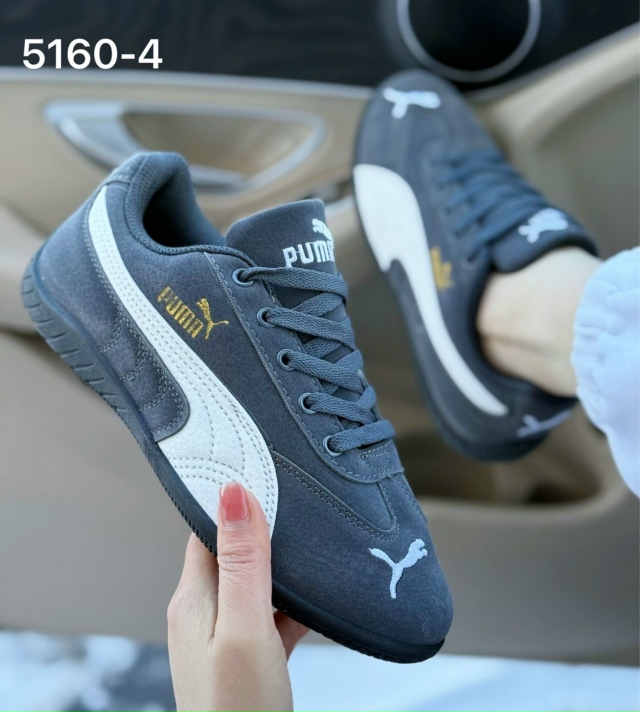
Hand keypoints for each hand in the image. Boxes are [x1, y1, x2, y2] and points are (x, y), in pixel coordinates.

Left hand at [168, 482, 307, 711]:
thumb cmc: (238, 709)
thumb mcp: (245, 626)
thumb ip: (243, 561)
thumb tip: (233, 492)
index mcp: (194, 598)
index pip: (206, 529)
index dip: (231, 498)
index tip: (259, 469)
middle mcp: (204, 612)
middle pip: (231, 551)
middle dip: (262, 527)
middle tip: (295, 499)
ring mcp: (225, 636)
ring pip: (254, 583)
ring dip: (279, 565)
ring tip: (311, 543)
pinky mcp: (247, 656)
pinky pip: (269, 615)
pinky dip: (290, 603)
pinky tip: (316, 601)